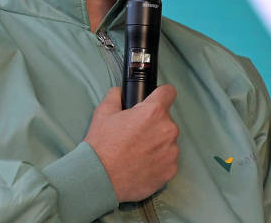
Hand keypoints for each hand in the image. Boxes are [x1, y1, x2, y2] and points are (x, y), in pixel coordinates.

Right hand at [84, 85, 178, 201]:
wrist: (99, 179)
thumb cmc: (102, 146)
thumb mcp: (103, 112)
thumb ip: (115, 96)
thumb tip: (120, 92)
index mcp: (154, 112)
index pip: (168, 92)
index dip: (160, 95)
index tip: (156, 101)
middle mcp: (167, 130)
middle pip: (166, 120)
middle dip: (154, 124)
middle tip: (136, 133)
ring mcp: (171, 152)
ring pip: (168, 141)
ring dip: (157, 143)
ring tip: (137, 152)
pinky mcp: (170, 170)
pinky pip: (167, 160)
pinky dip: (158, 162)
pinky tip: (141, 165)